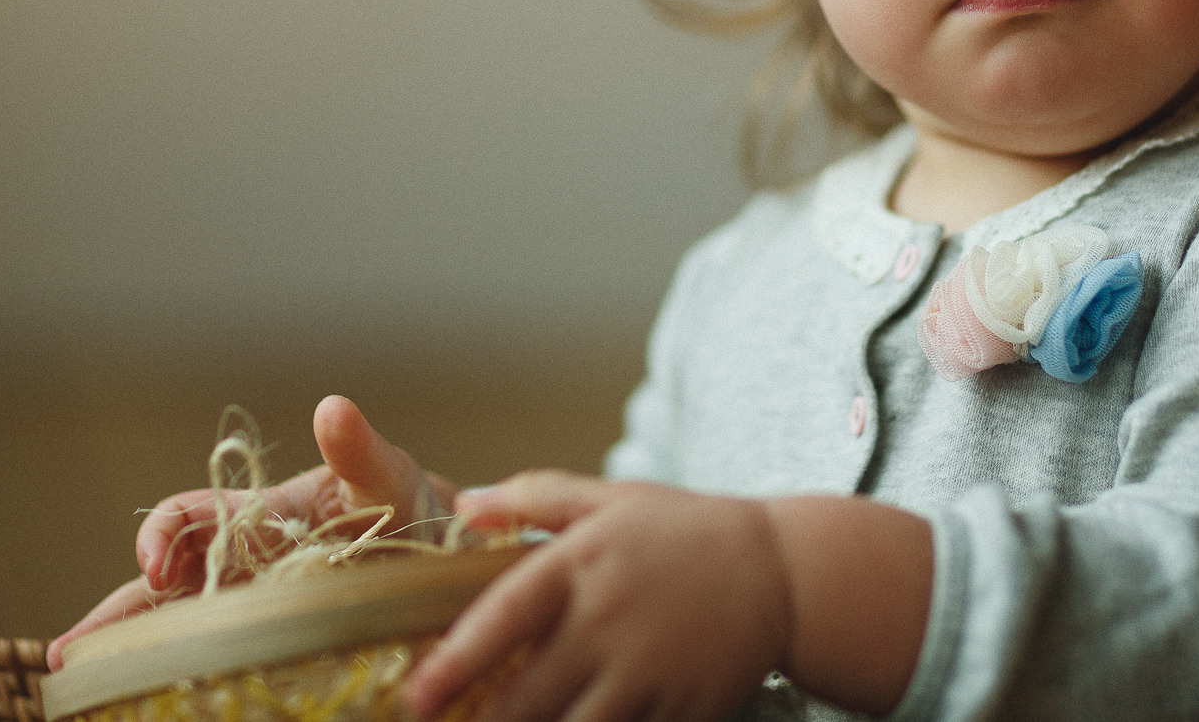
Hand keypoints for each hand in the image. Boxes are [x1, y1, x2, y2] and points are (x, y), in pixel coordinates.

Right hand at [46, 395, 451, 670]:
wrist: (443, 556)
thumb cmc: (404, 503)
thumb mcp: (387, 478)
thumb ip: (359, 451)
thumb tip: (333, 407)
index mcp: (257, 518)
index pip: (187, 519)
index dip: (161, 535)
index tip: (157, 566)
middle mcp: (240, 567)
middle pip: (158, 590)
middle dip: (114, 619)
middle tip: (72, 658)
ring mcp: (250, 612)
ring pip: (174, 634)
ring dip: (129, 660)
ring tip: (84, 697)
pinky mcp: (271, 647)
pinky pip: (215, 664)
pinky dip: (178, 680)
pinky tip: (146, 706)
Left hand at [405, 472, 792, 721]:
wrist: (783, 571)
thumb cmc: (685, 531)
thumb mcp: (611, 499)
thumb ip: (533, 498)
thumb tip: (462, 506)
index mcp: (583, 563)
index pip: (505, 615)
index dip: (455, 661)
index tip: (415, 695)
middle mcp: (610, 621)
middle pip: (528, 696)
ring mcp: (649, 672)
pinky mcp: (684, 710)